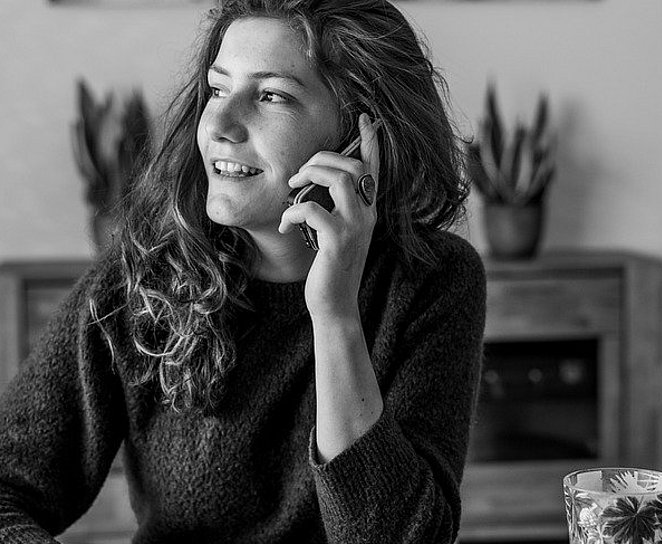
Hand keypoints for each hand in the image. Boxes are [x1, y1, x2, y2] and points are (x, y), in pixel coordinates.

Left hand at [278, 113, 381, 320]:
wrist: (335, 306)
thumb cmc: (330, 270)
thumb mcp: (335, 235)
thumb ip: (333, 211)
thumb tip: (309, 188)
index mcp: (368, 211)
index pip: (374, 169)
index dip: (371, 142)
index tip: (365, 118)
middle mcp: (367, 215)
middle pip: (352, 166)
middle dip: (322, 158)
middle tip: (299, 172)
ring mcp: (355, 228)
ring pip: (339, 179)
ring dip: (310, 175)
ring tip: (292, 188)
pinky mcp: (337, 242)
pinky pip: (313, 210)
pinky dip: (294, 212)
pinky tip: (287, 225)